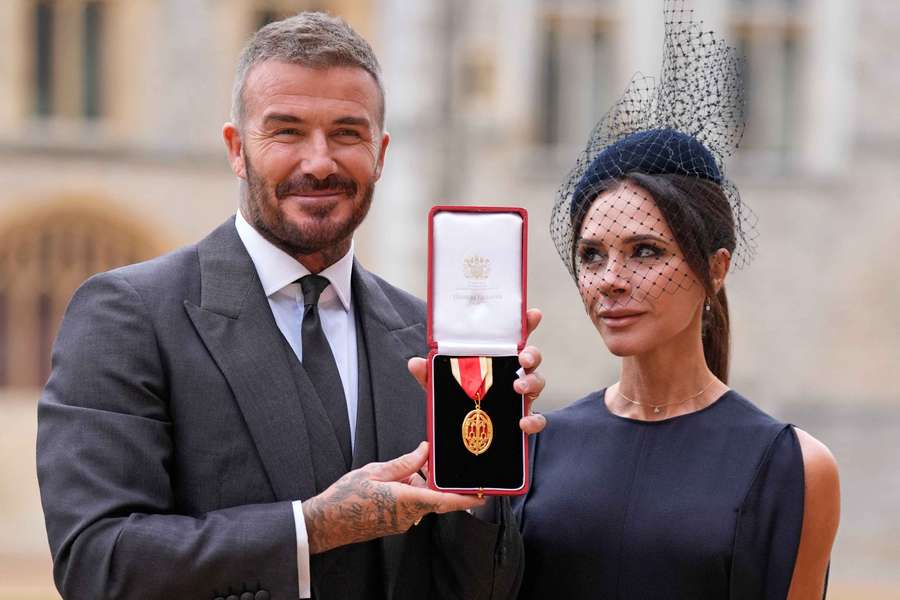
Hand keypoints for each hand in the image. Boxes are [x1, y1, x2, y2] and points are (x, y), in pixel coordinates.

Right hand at [302, 442, 484, 553]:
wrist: (326, 522)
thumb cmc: (345, 497)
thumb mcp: (374, 472)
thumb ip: (404, 463)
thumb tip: (425, 451)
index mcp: (406, 500)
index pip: (444, 500)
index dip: (466, 499)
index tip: (483, 495)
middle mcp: (408, 515)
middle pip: (435, 497)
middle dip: (439, 482)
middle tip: (437, 464)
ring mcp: (401, 522)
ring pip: (422, 501)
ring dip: (421, 485)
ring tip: (407, 468)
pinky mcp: (394, 524)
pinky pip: (411, 506)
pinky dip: (411, 492)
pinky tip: (398, 480)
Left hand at [407, 308, 546, 435]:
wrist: (466, 432)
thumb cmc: (460, 399)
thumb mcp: (442, 384)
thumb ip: (430, 373)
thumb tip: (416, 362)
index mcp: (497, 359)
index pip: (514, 336)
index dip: (526, 323)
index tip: (533, 314)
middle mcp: (513, 373)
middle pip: (532, 356)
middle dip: (532, 353)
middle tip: (523, 358)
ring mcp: (521, 395)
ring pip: (538, 382)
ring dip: (532, 382)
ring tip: (518, 388)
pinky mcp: (524, 416)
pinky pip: (537, 418)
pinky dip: (533, 420)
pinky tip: (522, 422)